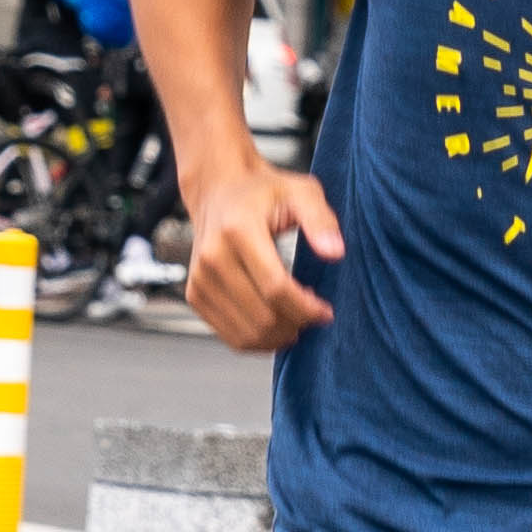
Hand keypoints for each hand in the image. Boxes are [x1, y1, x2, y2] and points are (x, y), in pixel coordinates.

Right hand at [184, 155, 344, 349]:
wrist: (219, 192)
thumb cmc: (263, 192)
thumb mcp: (301, 192)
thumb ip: (321, 220)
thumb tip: (335, 253)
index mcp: (238, 230)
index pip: (276, 288)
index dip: (306, 308)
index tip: (326, 312)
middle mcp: (212, 257)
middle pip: (262, 316)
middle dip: (296, 324)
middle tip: (314, 315)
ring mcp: (199, 279)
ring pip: (245, 334)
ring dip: (278, 337)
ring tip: (297, 321)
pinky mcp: (195, 295)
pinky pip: (229, 335)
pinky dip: (257, 340)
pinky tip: (276, 324)